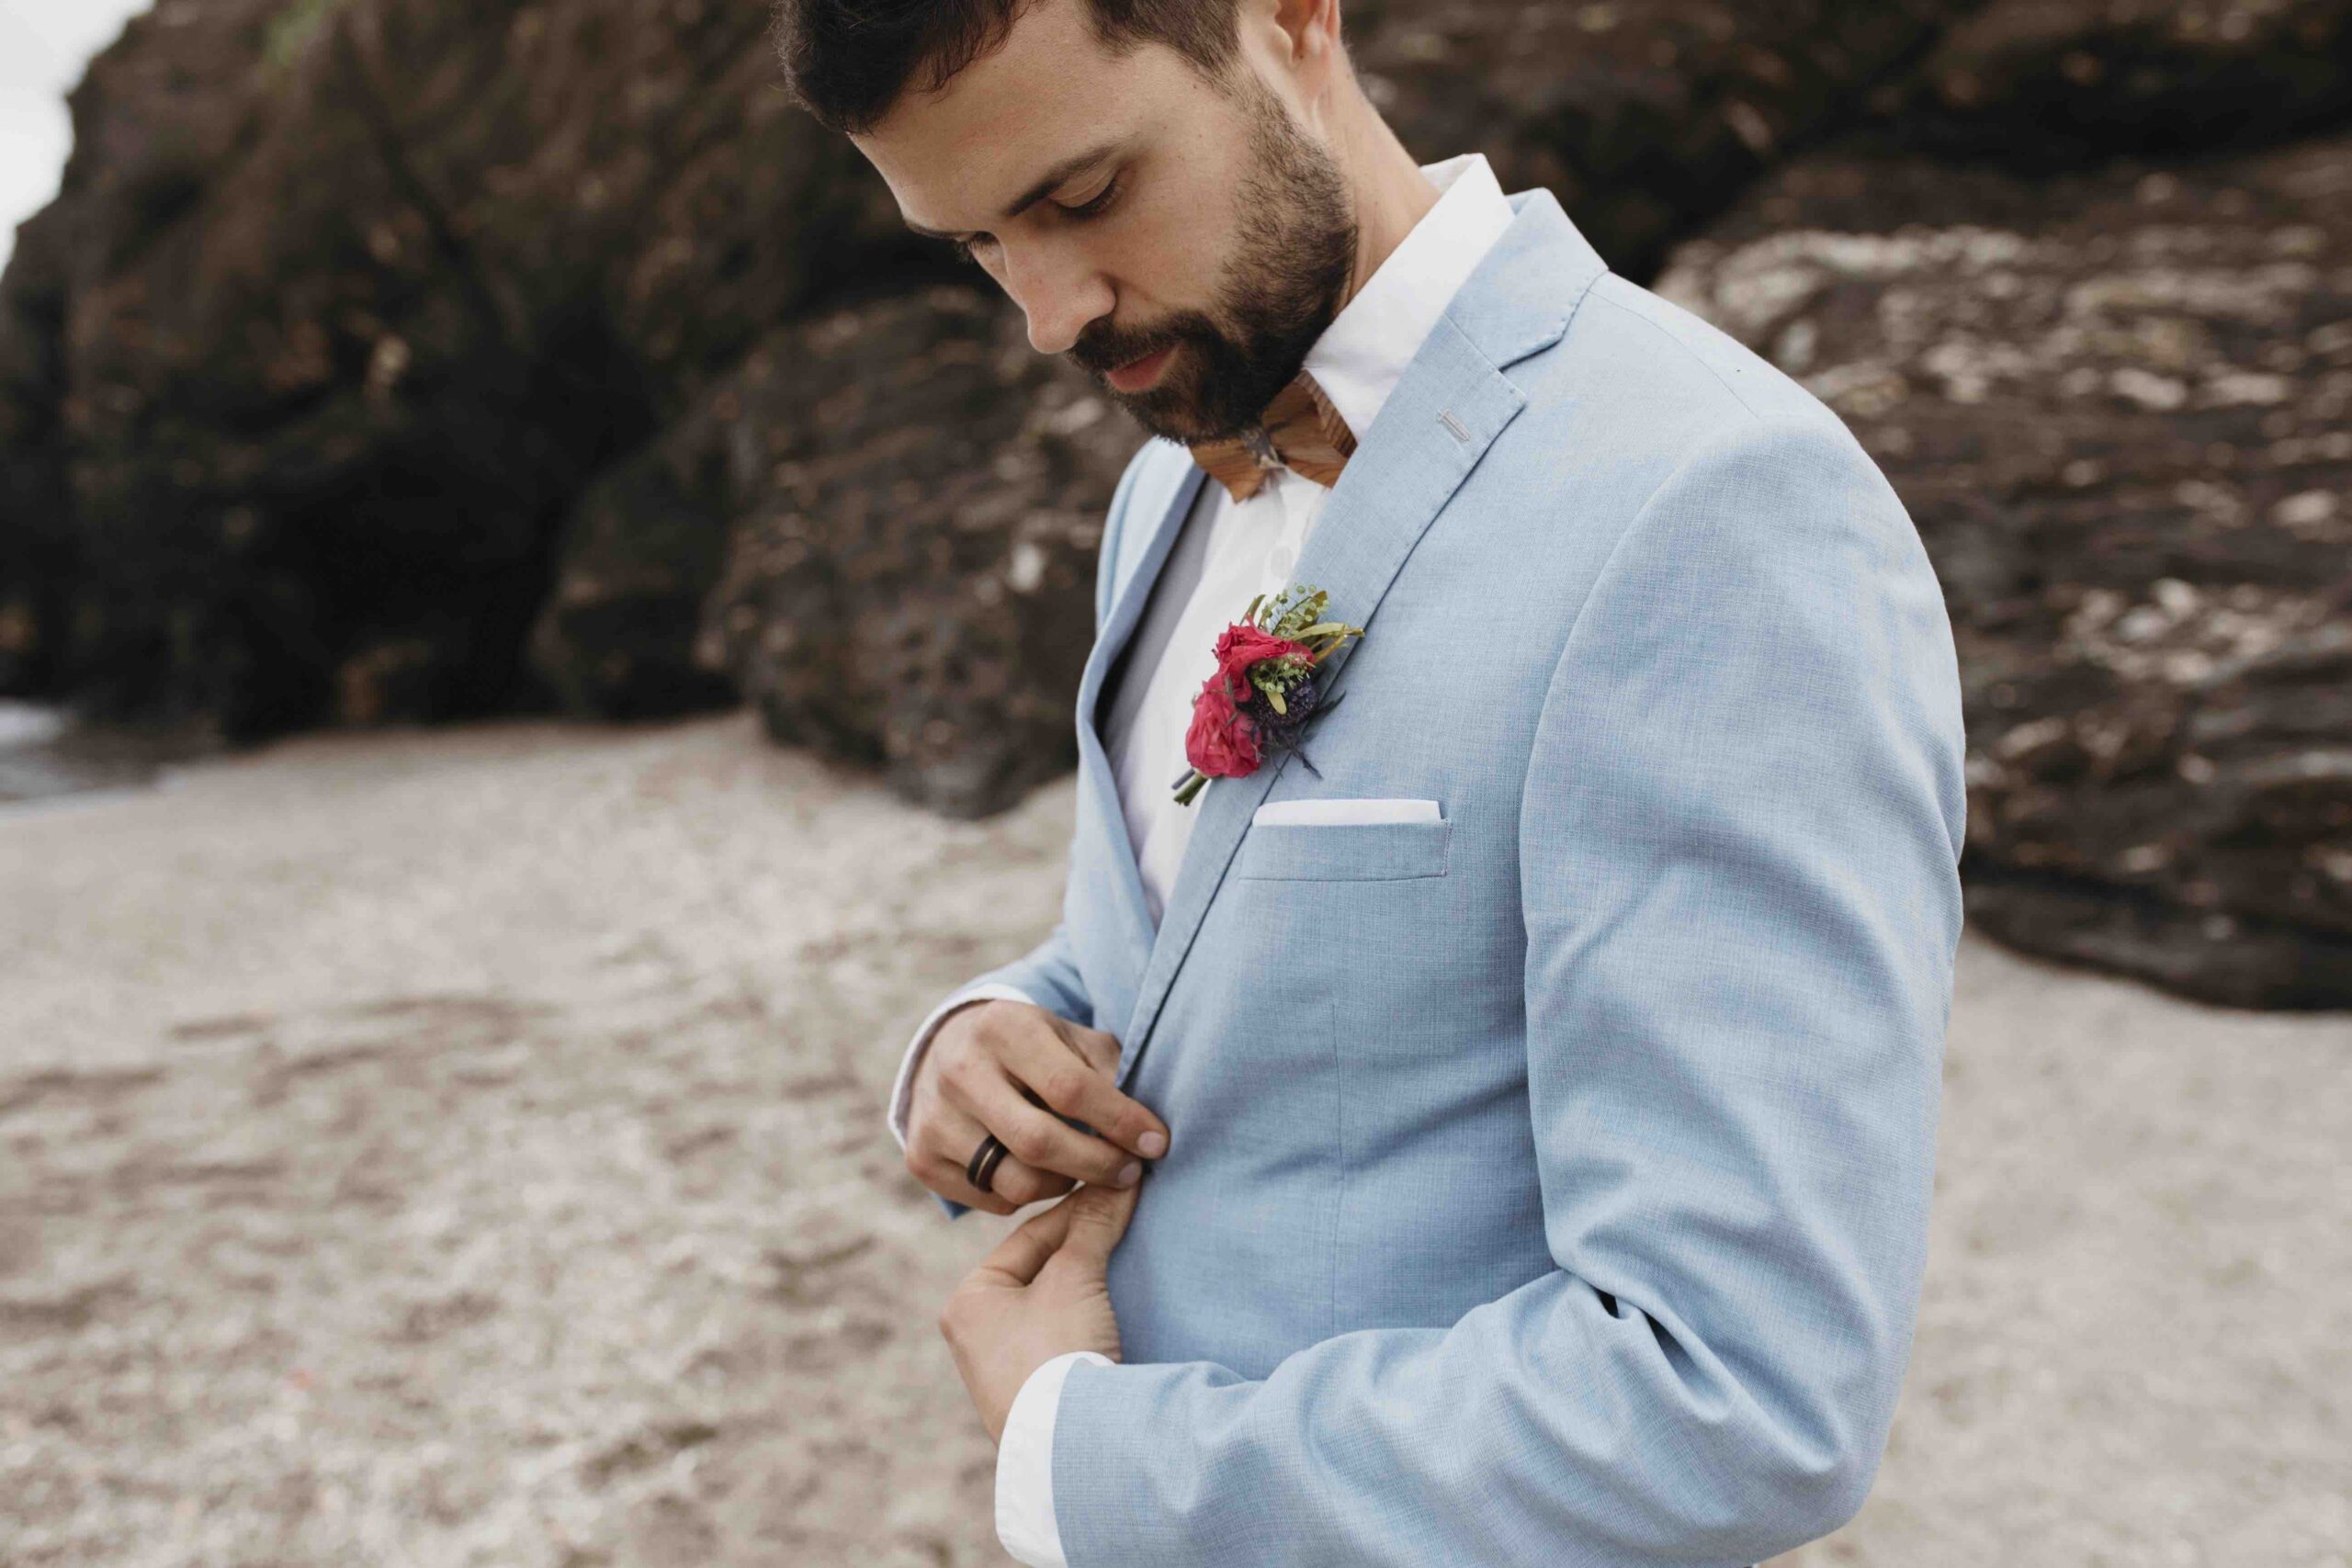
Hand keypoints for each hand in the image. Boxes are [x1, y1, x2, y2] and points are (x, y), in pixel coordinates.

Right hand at [905, 999, 1170, 1215]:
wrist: (948, 1050)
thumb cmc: (1031, 1048)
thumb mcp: (1069, 1038)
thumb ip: (1108, 1071)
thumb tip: (1146, 1129)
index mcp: (1005, 1029)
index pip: (1070, 1088)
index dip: (1120, 1121)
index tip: (1156, 1143)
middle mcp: (961, 1071)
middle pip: (1040, 1142)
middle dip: (1098, 1164)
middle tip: (1131, 1173)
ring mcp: (935, 1118)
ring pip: (1017, 1181)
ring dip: (1066, 1185)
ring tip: (1085, 1169)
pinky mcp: (922, 1158)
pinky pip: (994, 1201)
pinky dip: (1029, 1196)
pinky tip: (1042, 1173)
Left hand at [939, 1178, 1142, 1442]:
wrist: (1070, 1445)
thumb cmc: (1055, 1351)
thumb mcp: (1075, 1277)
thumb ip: (1094, 1226)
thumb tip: (1121, 1178)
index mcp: (968, 1301)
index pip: (1030, 1238)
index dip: (1079, 1212)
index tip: (1117, 1192)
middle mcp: (976, 1334)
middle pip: (1042, 1271)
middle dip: (1085, 1248)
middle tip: (1127, 1221)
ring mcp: (1004, 1369)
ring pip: (1055, 1305)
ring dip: (1089, 1283)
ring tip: (1128, 1259)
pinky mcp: (1035, 1395)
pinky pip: (1064, 1339)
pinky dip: (1089, 1319)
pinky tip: (1118, 1309)